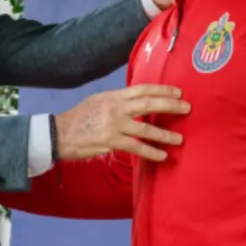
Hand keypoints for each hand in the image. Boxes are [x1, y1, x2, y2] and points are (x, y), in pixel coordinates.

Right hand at [54, 84, 188, 161]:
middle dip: (169, 105)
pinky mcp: (110, 142)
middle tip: (186, 108)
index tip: (177, 92)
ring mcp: (113, 125)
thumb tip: (135, 101)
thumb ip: (116, 101)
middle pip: (148, 104)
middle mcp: (115, 108)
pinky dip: (150, 151)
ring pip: (145, 128)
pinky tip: (162, 155)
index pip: (142, 89)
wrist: (58, 134)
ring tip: (179, 138)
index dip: (161, 89)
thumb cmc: (78, 119)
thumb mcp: (97, 101)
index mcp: (113, 96)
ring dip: (164, 134)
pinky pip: (135, 147)